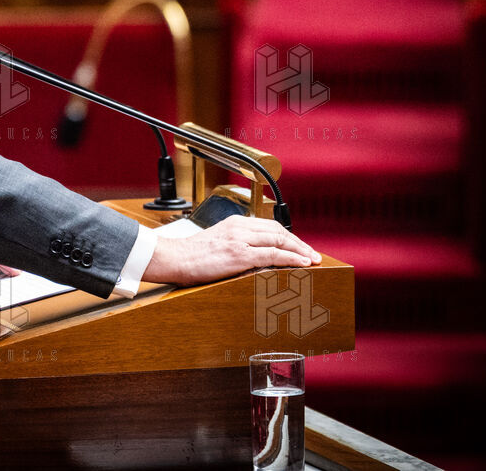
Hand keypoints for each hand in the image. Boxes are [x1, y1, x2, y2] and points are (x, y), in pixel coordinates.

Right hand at [141, 216, 321, 286]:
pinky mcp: (239, 255)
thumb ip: (234, 243)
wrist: (172, 258)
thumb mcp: (215, 241)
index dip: (288, 236)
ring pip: (279, 240)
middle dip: (299, 243)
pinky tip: (301, 263)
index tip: (299, 246)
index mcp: (234, 223)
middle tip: (313, 253)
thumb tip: (253, 256)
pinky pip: (273, 255)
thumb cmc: (190, 255)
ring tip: (312, 259)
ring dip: (300, 250)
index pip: (269, 226)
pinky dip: (291, 258)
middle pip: (278, 231)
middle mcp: (239, 227)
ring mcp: (240, 240)